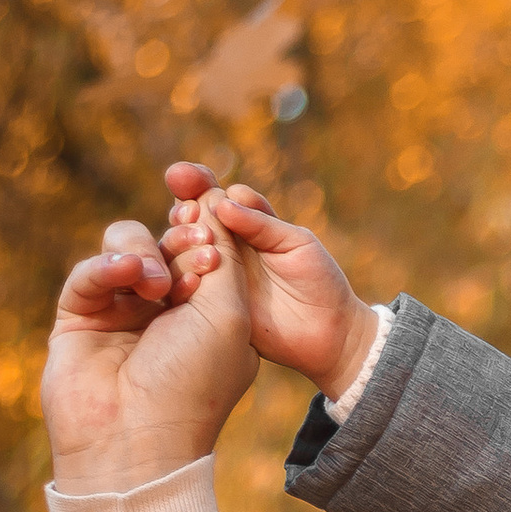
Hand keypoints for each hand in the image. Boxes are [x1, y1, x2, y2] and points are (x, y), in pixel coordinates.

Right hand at [42, 202, 254, 493]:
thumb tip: (213, 203)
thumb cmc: (193, 384)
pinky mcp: (81, 315)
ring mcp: (123, 311)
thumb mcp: (229, 317)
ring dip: (145, 252)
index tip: (211, 216)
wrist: (136, 440)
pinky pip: (90, 271)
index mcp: (214, 314)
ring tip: (155, 283)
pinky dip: (107, 266)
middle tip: (190, 237)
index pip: (211, 251)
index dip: (210, 226)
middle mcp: (168, 310)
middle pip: (169, 242)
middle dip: (180, 233)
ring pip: (127, 246)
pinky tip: (124, 277)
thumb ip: (223, 258)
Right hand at [160, 164, 374, 397]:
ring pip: (180, 252)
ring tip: (200, 238)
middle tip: (190, 212)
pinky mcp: (210, 309)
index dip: (193, 183)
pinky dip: (182, 277)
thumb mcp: (296, 243)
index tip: (184, 177)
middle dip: (183, 210)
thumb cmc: (320, 282)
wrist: (331, 334)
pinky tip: (192, 272)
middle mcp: (222, 248)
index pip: (211, 196)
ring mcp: (213, 279)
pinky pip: (185, 290)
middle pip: (188, 221)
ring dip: (180, 240)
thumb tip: (222, 201)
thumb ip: (261, 223)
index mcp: (244, 224)